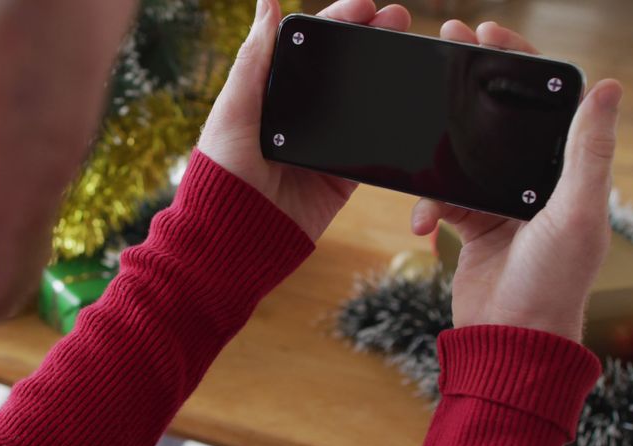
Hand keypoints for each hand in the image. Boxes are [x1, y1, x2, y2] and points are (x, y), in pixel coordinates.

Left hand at [197, 0, 411, 240]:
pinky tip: (411, 99)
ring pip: (362, 100)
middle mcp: (298, 114)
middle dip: (370, 39)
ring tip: (409, 48)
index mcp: (270, 93)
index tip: (365, 6)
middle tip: (398, 19)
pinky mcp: (341, 175)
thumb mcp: (234, 109)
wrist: (235, 236)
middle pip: (342, 68)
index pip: (309, 48)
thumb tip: (268, 3)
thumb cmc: (221, 171)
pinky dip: (391, 123)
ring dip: (386, 74)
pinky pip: (372, 145)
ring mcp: (323, 144)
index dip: (338, 21)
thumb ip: (255, 59)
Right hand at [410, 21, 622, 341]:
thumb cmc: (553, 283)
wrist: (509, 340)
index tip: (487, 36)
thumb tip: (609, 86)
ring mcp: (500, 203)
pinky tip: (420, 223)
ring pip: (462, 157)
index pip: (544, 103)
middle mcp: (535, 182)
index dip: (517, 63)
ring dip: (439, 152)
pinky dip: (426, 206)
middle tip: (446, 47)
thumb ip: (586, 151)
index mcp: (568, 172)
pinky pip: (440, 198)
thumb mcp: (576, 212)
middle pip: (499, 119)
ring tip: (415, 136)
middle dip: (470, 86)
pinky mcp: (470, 225)